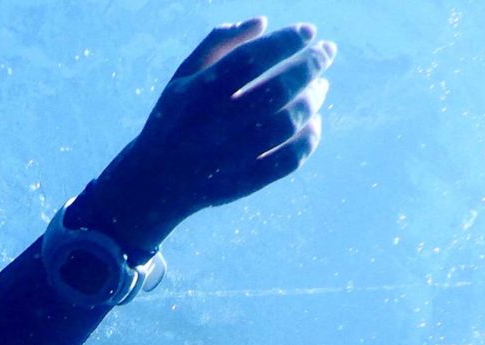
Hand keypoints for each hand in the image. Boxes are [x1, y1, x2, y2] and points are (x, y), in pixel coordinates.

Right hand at [85, 18, 334, 248]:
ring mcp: (229, 157)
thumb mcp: (184, 76)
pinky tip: (314, 122)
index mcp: (198, 93)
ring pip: (286, 124)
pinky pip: (287, 161)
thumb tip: (262, 22)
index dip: (285, 41)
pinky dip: (308, 140)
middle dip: (310, 66)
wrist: (156, 181)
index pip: (251, 59)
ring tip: (321, 85)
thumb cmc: (176, 117)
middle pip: (276, 90)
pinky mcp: (242, 183)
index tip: (309, 31)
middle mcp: (214, 124)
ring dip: (313, 100)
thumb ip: (218, 43)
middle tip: (327, 51)